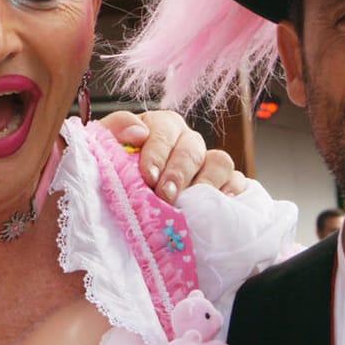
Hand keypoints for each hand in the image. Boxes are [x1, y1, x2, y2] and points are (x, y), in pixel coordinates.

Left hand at [100, 110, 247, 200]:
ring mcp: (209, 164)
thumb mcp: (106, 153)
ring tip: (189, 203)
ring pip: (219, 161)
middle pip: (191, 147)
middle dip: (178, 172)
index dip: (156, 151)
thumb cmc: (119, 180)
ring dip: (205, 182)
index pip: (163, 129)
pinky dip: (230, 193)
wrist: (131, 215)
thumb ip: (113, 133)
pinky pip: (238, 183)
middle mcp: (186, 142)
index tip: (147, 175)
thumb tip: (137, 131)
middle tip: (165, 195)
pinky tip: (216, 205)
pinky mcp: (227, 186)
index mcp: (159, 128)